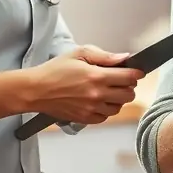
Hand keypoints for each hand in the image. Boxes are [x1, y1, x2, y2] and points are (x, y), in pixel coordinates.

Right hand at [29, 45, 143, 124]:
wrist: (36, 90)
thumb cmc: (55, 70)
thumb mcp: (79, 53)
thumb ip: (104, 56)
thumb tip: (124, 57)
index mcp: (97, 76)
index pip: (129, 77)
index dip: (136, 73)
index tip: (136, 71)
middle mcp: (97, 95)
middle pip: (129, 94)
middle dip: (128, 86)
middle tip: (121, 80)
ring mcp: (92, 109)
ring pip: (119, 107)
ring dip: (118, 99)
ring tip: (108, 90)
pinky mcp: (85, 119)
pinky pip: (105, 117)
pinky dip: (106, 110)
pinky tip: (99, 101)